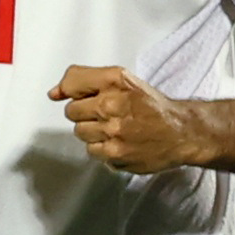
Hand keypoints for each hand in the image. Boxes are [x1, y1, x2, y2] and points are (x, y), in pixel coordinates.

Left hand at [52, 64, 206, 173]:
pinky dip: (102, 148)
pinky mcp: (115, 154)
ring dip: (93, 131)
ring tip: (116, 128)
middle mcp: (113, 104)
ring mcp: (114, 131)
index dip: (71, 90)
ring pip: (80, 132)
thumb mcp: (123, 81)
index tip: (80, 96)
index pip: (72, 82)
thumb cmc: (151, 106)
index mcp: (116, 81)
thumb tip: (53, 94)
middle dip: (85, 113)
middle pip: (71, 111)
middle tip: (107, 114)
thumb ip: (85, 80)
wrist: (181, 132)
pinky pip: (91, 151)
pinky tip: (119, 142)